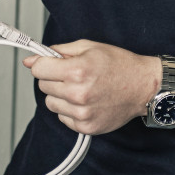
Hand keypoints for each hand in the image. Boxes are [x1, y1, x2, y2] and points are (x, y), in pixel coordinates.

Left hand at [24, 40, 158, 135]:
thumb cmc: (119, 65)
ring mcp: (83, 113)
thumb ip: (58, 52)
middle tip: (72, 75)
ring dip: (60, 96)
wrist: (144, 87)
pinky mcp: (87, 127)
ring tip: (80, 89)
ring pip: (51, 103)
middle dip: (53, 78)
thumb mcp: (89, 47)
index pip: (38, 70)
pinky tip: (86, 101)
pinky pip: (62, 117)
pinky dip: (70, 110)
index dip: (43, 64)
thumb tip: (31, 61)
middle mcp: (78, 94)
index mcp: (77, 71)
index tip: (51, 64)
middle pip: (43, 86)